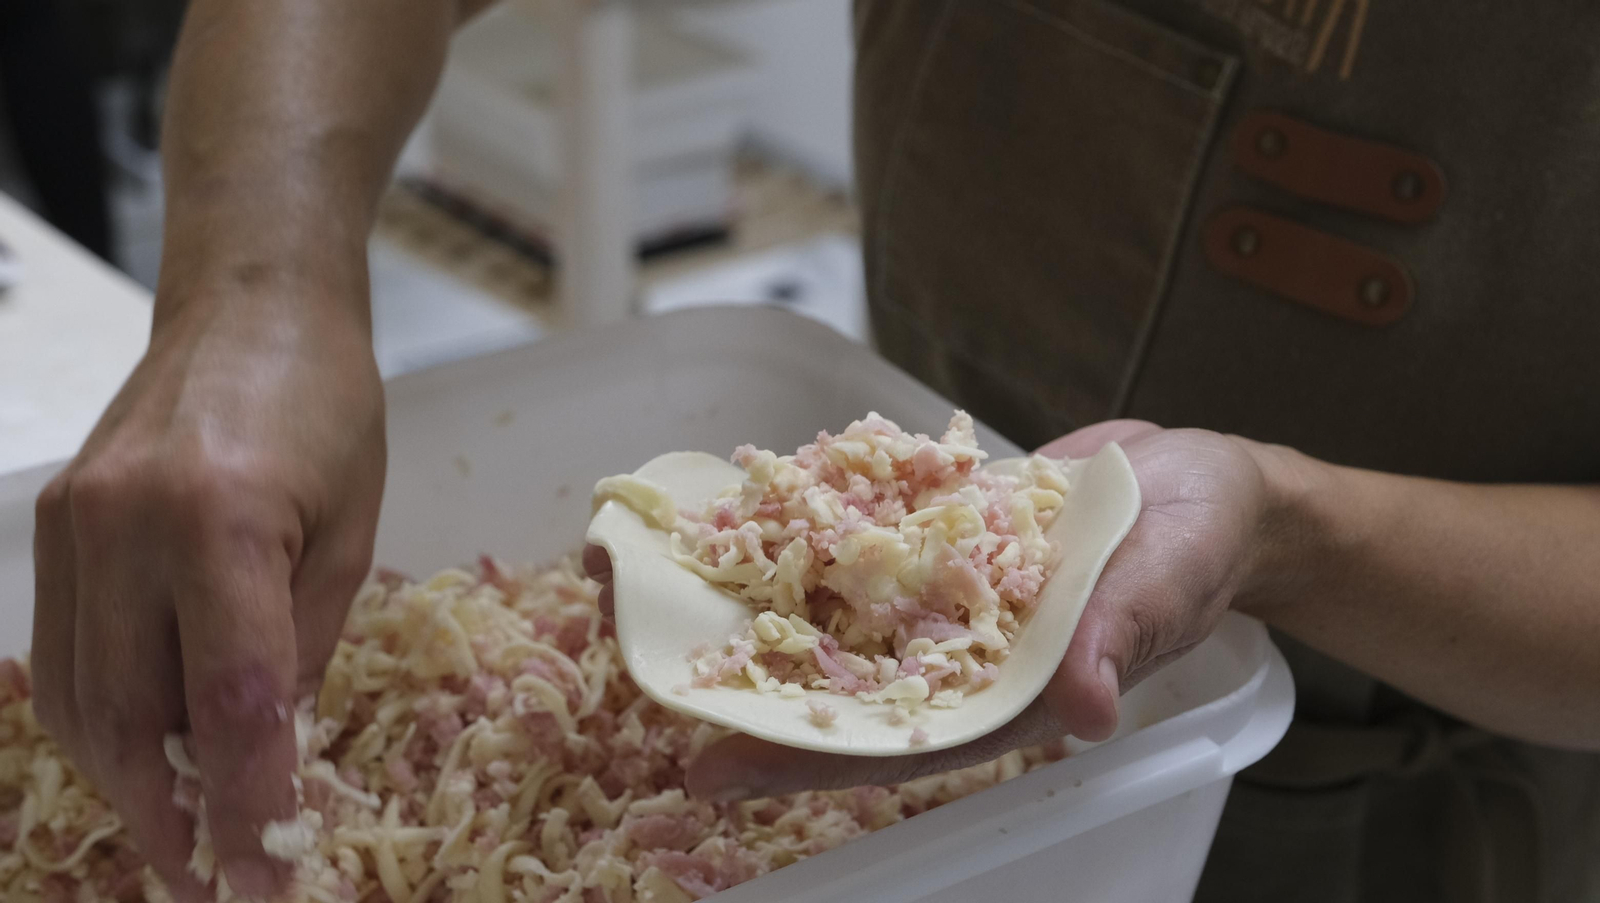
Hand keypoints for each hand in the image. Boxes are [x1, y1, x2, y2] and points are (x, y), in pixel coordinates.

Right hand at [32, 287, 384, 900]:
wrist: (251, 308)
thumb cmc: (328, 411)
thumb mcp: (350, 535)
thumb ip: (303, 652)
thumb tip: (268, 763)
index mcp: (220, 520)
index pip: (226, 703)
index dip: (244, 809)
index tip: (266, 886)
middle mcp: (125, 526)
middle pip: (130, 718)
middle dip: (173, 819)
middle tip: (216, 883)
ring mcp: (72, 526)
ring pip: (78, 701)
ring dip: (127, 785)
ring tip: (182, 838)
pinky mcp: (51, 526)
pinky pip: (60, 656)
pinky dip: (97, 724)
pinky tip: (141, 757)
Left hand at [587, 420, 1275, 798]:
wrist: (1202, 483)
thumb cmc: (1199, 549)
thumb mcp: (1166, 589)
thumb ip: (1118, 642)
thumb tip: (1087, 710)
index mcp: (999, 694)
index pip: (886, 744)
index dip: (798, 760)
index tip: (706, 769)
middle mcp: (950, 651)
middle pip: (828, 678)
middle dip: (735, 675)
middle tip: (630, 661)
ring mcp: (933, 589)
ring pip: (823, 602)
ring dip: (739, 593)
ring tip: (641, 577)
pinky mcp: (930, 529)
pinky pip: (850, 529)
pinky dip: (789, 519)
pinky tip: (720, 506)